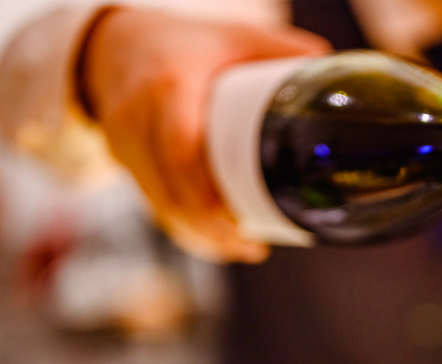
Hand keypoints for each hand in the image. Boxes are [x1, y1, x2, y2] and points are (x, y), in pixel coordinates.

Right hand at [79, 7, 330, 261]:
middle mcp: (138, 118)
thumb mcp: (231, 35)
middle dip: (211, 231)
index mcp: (169, 87)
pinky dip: (183, 229)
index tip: (241, 223)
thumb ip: (278, 48)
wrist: (115, 43)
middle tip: (252, 249)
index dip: (208, 198)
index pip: (183, 154)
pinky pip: (152, 205)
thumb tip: (327, 65)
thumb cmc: (182, 42)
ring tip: (242, 250)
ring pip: (159, 206)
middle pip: (170, 193)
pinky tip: (213, 243)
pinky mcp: (124, 162)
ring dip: (199, 238)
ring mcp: (125, 143)